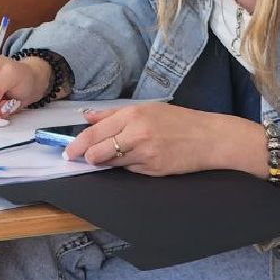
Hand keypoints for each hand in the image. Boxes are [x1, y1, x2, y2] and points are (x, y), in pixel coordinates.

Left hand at [64, 102, 264, 176]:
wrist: (210, 138)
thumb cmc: (179, 121)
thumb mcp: (147, 109)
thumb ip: (114, 114)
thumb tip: (87, 117)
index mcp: (133, 115)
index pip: (95, 132)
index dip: (78, 144)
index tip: (69, 151)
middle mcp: (137, 134)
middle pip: (98, 150)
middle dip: (86, 157)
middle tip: (81, 159)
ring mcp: (145, 154)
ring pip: (112, 163)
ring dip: (106, 162)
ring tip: (110, 157)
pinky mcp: (153, 170)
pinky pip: (131, 171)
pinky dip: (128, 167)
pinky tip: (137, 160)